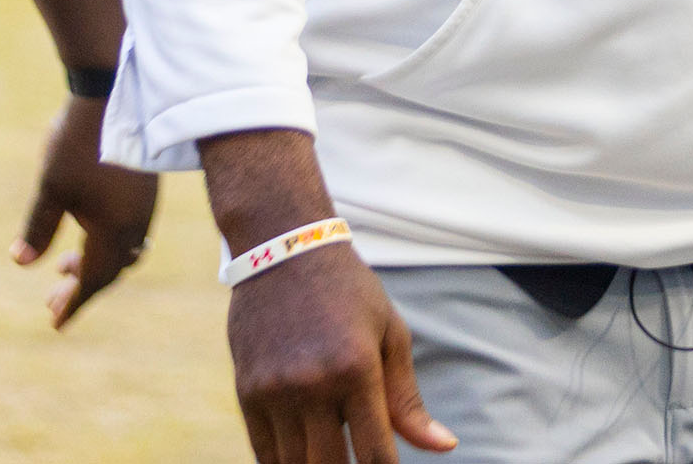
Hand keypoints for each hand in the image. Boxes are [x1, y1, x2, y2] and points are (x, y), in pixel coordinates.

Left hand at [12, 98, 158, 327]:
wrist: (111, 91)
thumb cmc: (77, 141)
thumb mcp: (50, 187)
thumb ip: (38, 227)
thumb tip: (22, 263)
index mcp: (115, 228)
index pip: (94, 279)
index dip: (74, 303)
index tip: (54, 323)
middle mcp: (137, 221)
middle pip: (112, 269)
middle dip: (83, 287)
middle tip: (51, 299)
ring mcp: (145, 203)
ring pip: (124, 249)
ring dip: (97, 262)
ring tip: (65, 263)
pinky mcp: (145, 187)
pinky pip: (131, 229)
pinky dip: (109, 241)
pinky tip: (87, 229)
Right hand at [227, 242, 455, 463]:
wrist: (285, 248)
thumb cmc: (350, 291)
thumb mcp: (389, 333)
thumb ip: (408, 400)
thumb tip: (445, 448)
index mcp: (358, 368)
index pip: (376, 455)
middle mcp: (314, 384)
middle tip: (358, 460)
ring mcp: (275, 391)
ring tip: (332, 453)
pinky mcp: (247, 392)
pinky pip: (264, 454)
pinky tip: (303, 455)